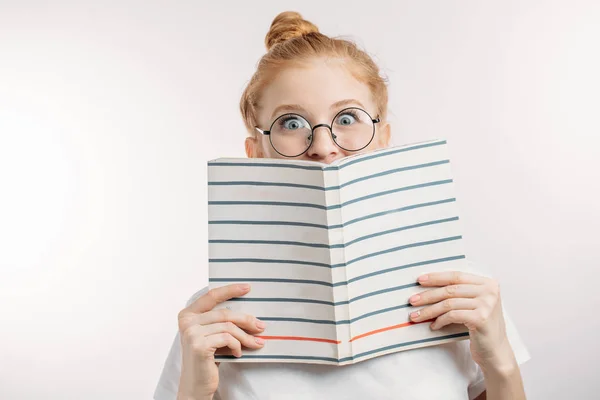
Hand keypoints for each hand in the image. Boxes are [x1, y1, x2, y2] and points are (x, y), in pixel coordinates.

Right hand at [177, 284, 264, 399]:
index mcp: (187, 315)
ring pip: (229, 326)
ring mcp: (191, 333)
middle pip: (225, 313)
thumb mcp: (213, 336)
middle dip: (246, 320)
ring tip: (255, 343)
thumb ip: (221, 322)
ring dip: (246, 336)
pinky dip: (237, 346)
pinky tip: (238, 353)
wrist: (196, 386)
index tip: (247, 287)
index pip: (211, 296)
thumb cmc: (207, 360)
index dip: (230, 290)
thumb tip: (251, 315)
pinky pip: (228, 338)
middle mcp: (187, 321)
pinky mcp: (199, 345)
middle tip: (261, 327)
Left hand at [408, 271, 515, 371]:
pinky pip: (452, 315)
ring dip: (429, 310)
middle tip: (412, 300)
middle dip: (428, 295)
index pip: (457, 276)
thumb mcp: (473, 304)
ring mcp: (487, 304)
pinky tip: (434, 326)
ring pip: (449, 303)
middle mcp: (490, 291)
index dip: (437, 277)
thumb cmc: (480, 326)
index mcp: (488, 283)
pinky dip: (440, 320)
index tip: (419, 280)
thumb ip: (460, 292)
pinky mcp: (481, 318)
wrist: (495, 351)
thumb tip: (427, 284)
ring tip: (416, 316)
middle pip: (451, 289)